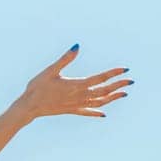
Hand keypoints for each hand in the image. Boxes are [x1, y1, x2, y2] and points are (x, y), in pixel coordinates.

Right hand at [12, 44, 131, 119]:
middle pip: (104, 91)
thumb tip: (77, 47)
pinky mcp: (71, 110)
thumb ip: (65, 59)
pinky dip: (97, 112)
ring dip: (112, 98)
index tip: (125, 69)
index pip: (100, 78)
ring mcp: (76, 105)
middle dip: (118, 85)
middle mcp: (79, 96)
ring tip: (123, 94)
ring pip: (99, 102)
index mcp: (76, 85)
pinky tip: (104, 114)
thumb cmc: (38, 87)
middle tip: (131, 81)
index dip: (113, 73)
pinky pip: (87, 112)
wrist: (29, 107)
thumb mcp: (51, 70)